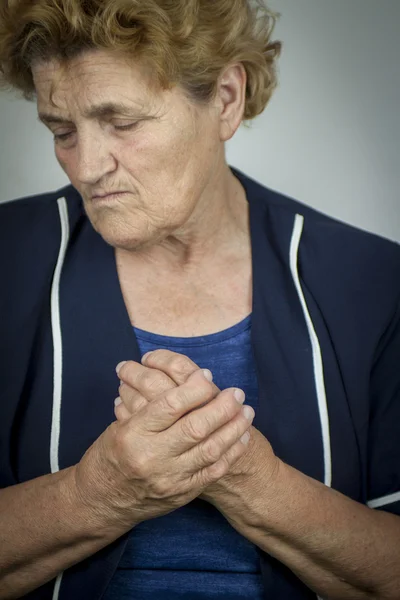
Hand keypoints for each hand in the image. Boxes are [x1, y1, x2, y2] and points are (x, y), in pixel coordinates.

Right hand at [115, 351, 277, 507]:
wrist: (101, 500)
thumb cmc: (112, 453)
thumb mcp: (121, 423)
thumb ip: (151, 406)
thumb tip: (187, 380)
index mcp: (133, 433)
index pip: (171, 405)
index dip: (194, 388)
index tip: (208, 375)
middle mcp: (152, 456)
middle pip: (196, 427)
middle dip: (222, 407)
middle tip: (236, 392)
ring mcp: (168, 478)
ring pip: (210, 449)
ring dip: (233, 428)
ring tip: (247, 411)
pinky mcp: (181, 493)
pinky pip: (212, 471)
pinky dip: (231, 452)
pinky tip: (241, 436)